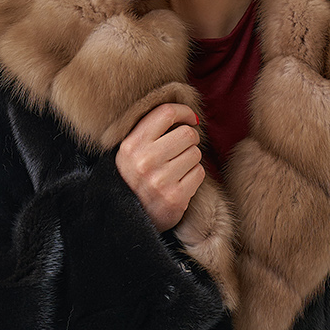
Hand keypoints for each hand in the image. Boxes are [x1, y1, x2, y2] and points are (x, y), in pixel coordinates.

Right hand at [115, 102, 204, 233]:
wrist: (129, 218)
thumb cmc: (135, 178)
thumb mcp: (131, 152)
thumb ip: (150, 131)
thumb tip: (188, 115)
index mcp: (131, 145)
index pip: (166, 113)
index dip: (184, 112)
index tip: (191, 118)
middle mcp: (144, 161)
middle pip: (187, 134)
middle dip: (190, 139)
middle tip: (183, 148)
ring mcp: (160, 180)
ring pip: (195, 153)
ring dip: (192, 159)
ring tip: (178, 168)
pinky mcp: (175, 197)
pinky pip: (199, 173)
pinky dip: (194, 176)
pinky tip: (181, 182)